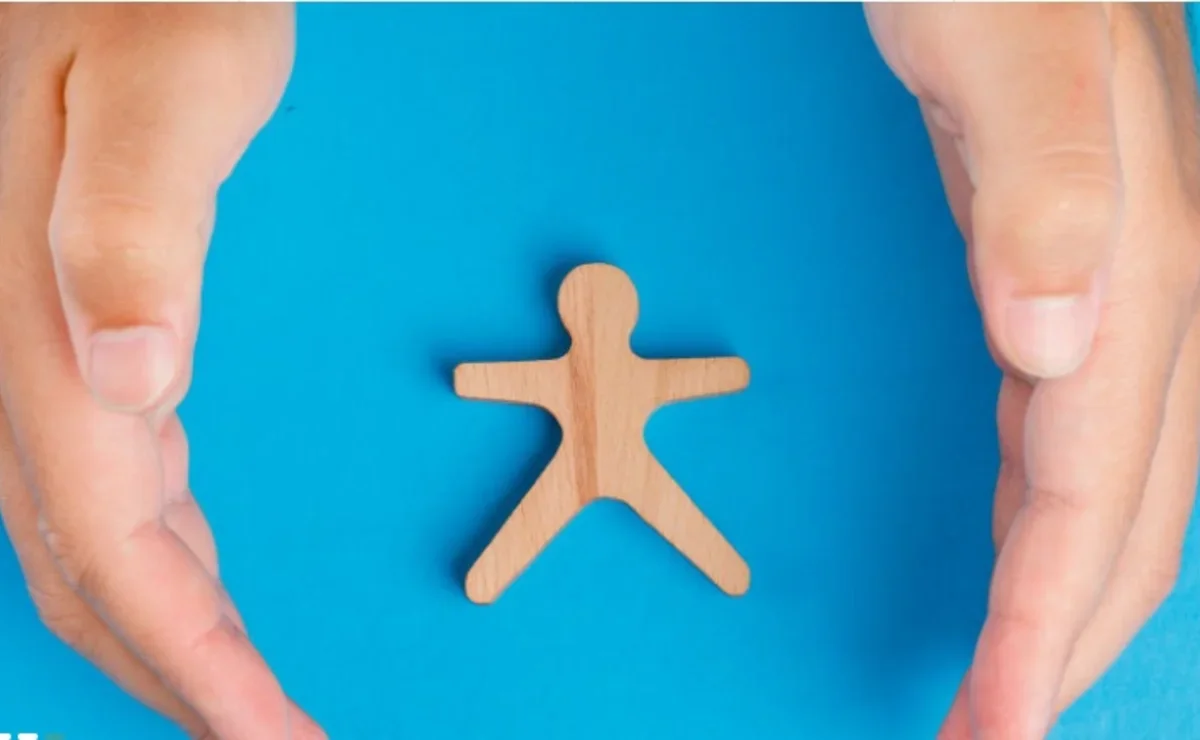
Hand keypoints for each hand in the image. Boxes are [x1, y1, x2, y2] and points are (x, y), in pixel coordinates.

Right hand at [0, 5, 323, 737]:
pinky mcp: (73, 332)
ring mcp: (37, 349)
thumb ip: (129, 222)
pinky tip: (203, 580)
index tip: (269, 737)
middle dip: (181, 674)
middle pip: (87, 564)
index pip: (107, 535)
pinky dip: (163, 555)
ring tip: (248, 699)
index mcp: (38, 322)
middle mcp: (20, 354)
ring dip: (168, 630)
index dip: (187, 656)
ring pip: (90, 534)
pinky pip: (109, 477)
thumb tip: (131, 381)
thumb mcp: (163, 85)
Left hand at [867, 4, 1199, 736]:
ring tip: (1006, 682)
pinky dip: (1042, 511)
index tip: (998, 726)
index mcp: (1133, 260)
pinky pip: (1068, 427)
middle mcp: (1139, 288)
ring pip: (1105, 481)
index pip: (1094, 487)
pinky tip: (1019, 545)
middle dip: (1059, 644)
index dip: (1048, 621)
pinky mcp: (1056, 271)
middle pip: (1122, 513)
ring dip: (1057, 594)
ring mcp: (1107, 284)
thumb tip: (1058, 339)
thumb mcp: (1001, 41)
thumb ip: (1042, 175)